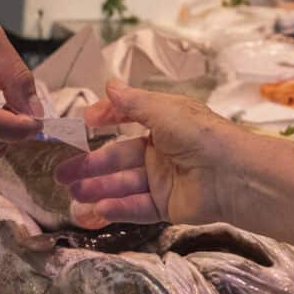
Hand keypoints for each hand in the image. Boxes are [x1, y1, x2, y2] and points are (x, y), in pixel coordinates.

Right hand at [54, 81, 239, 226]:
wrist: (232, 175)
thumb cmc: (200, 135)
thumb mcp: (164, 111)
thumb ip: (132, 102)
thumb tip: (109, 83)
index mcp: (163, 124)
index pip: (128, 120)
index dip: (106, 120)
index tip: (82, 124)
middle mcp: (161, 152)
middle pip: (119, 159)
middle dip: (90, 166)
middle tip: (61, 174)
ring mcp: (163, 181)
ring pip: (123, 185)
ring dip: (98, 189)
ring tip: (72, 194)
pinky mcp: (167, 206)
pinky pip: (137, 207)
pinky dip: (116, 208)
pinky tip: (96, 209)